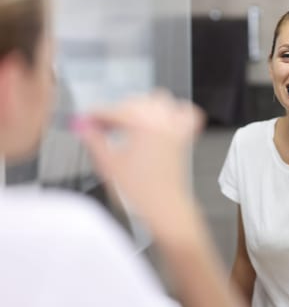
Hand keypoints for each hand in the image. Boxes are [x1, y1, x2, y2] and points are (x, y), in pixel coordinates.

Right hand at [75, 92, 203, 224]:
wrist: (164, 206)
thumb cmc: (141, 191)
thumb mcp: (108, 164)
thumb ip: (93, 140)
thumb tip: (83, 126)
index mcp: (141, 124)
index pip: (113, 111)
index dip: (95, 115)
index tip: (85, 120)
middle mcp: (161, 121)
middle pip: (133, 103)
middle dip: (115, 112)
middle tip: (100, 126)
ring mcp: (175, 126)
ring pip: (158, 100)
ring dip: (141, 106)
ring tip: (127, 121)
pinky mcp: (184, 136)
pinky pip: (186, 112)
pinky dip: (175, 111)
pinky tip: (162, 119)